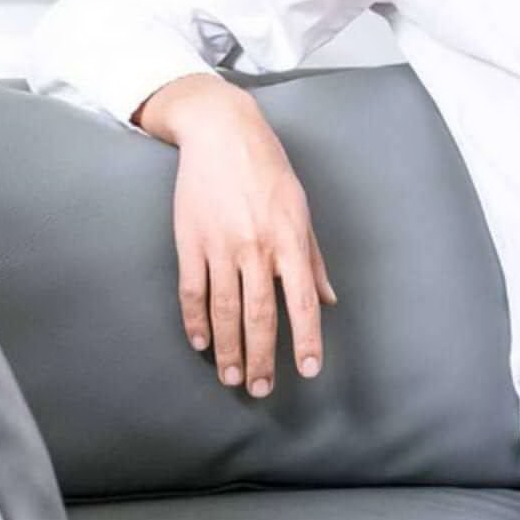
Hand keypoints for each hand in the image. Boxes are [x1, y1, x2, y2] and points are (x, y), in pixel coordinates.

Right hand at [137, 74, 337, 396]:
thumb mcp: (300, 207)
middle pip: (258, 314)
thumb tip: (329, 300)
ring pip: (224, 310)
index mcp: (289, 239)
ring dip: (227, 349)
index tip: (308, 370)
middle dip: (261, 357)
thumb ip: (313, 259)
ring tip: (231, 377)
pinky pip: (193, 290)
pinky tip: (200, 343)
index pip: (300, 301)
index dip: (305, 338)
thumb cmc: (268, 168)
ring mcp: (220, 245)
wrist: (220, 131)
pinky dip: (195, 320)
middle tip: (261, 389)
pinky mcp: (190, 240)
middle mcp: (256, 247)